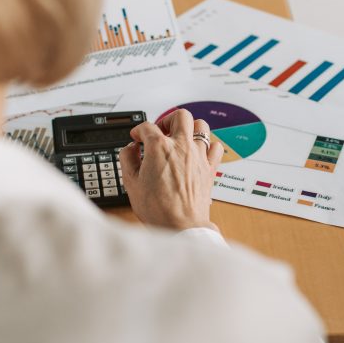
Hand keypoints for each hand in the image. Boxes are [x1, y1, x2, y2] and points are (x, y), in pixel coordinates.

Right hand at [119, 109, 223, 231]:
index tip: (137, 138)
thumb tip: (129, 149)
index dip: (138, 131)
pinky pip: (215, 147)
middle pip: (179, 116)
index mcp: (159, 148)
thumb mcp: (131, 184)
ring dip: (190, 128)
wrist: (181, 226)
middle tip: (161, 131)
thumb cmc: (158, 209)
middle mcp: (181, 146)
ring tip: (181, 138)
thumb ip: (128, 160)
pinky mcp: (210, 168)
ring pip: (201, 126)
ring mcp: (198, 156)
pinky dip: (208, 146)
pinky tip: (199, 153)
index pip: (147, 127)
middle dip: (167, 120)